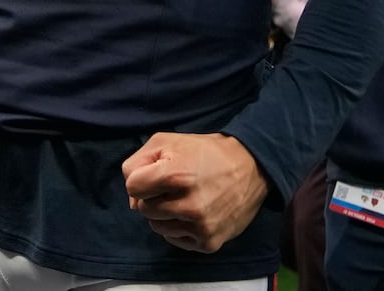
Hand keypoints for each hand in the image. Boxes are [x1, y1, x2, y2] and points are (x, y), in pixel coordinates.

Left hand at [121, 133, 268, 252]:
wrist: (251, 166)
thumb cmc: (205, 151)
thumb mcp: (167, 141)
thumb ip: (138, 163)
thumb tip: (131, 199)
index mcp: (176, 174)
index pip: (132, 187)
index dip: (142, 179)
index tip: (157, 174)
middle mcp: (189, 204)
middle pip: (143, 209)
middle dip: (153, 197)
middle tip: (174, 186)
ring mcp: (200, 226)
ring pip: (157, 227)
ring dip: (165, 214)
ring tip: (185, 198)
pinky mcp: (209, 242)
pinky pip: (175, 240)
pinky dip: (179, 228)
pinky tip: (194, 213)